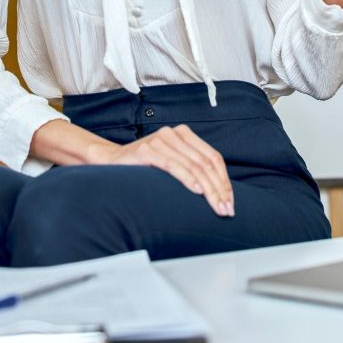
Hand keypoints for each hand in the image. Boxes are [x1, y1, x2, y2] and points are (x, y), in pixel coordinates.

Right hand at [91, 124, 234, 216]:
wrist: (111, 162)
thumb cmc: (144, 167)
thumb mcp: (172, 163)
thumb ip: (192, 168)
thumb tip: (220, 191)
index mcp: (184, 134)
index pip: (213, 157)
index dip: (224, 180)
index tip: (230, 201)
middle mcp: (173, 133)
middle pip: (205, 163)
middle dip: (219, 189)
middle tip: (226, 209)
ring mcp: (159, 140)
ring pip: (193, 165)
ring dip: (208, 189)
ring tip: (216, 207)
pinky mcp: (147, 150)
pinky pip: (173, 166)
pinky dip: (188, 179)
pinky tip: (198, 191)